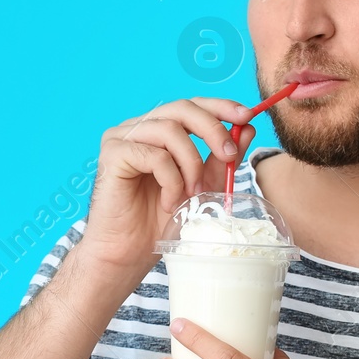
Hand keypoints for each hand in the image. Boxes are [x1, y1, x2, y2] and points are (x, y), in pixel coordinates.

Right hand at [82, 98, 256, 278]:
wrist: (127, 252)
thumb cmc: (158, 222)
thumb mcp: (200, 186)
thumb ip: (219, 159)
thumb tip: (247, 129)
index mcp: (157, 129)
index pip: (191, 105)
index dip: (220, 106)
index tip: (247, 116)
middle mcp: (138, 127)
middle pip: (182, 108)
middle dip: (212, 129)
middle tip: (229, 156)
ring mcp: (121, 138)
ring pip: (170, 131)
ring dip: (191, 164)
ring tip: (192, 193)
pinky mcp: (112, 154)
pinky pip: (154, 155)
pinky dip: (171, 180)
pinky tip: (168, 202)